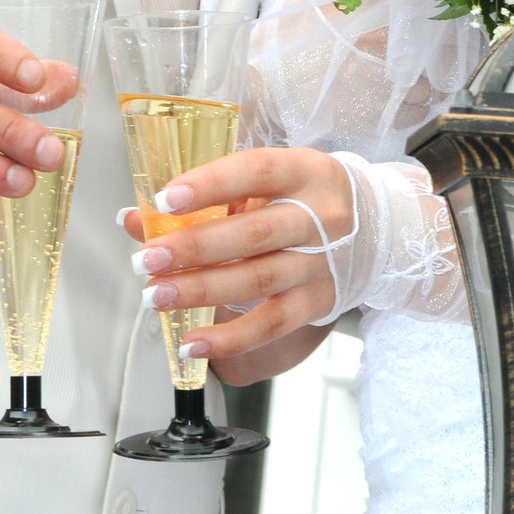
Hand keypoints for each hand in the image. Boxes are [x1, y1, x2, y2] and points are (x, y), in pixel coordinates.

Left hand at [120, 146, 352, 364]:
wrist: (377, 234)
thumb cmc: (307, 200)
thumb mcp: (267, 182)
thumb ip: (206, 196)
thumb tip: (136, 218)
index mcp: (304, 171)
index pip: (255, 171)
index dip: (210, 184)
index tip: (166, 199)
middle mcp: (320, 216)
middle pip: (253, 234)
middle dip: (193, 248)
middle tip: (148, 259)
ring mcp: (320, 264)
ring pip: (256, 280)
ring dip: (200, 291)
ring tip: (156, 296)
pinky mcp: (316, 303)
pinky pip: (270, 325)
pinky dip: (229, 339)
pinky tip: (193, 342)